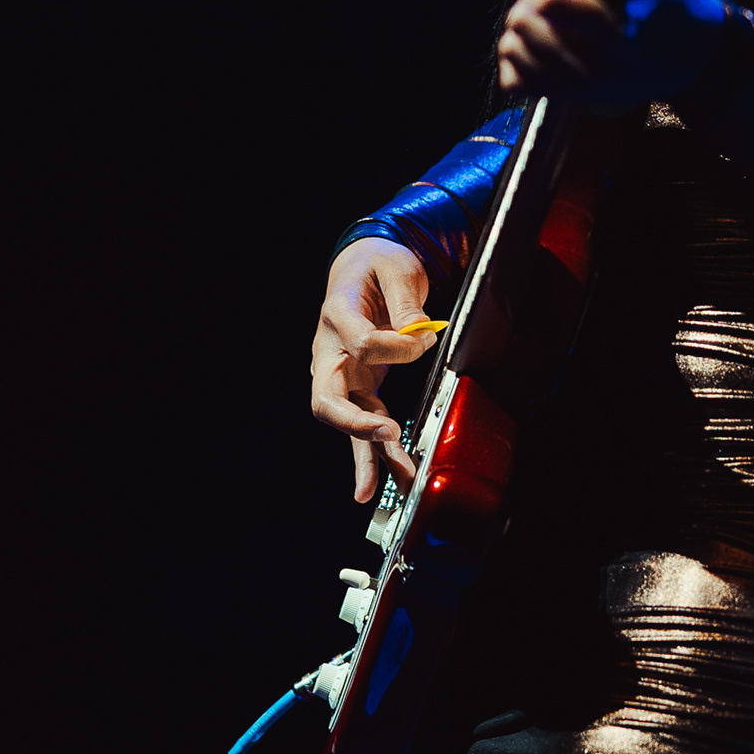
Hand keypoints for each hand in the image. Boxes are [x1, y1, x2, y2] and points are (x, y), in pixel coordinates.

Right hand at [309, 238, 434, 502]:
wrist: (360, 268)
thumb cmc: (377, 265)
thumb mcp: (395, 267)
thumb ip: (405, 299)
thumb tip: (418, 333)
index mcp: (337, 314)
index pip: (362, 342)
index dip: (399, 346)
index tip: (427, 337)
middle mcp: (329, 351)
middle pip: (327, 398)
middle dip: (355, 422)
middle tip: (387, 433)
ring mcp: (339, 374)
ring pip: (343, 423)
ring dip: (365, 454)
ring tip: (380, 488)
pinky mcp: (356, 388)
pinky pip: (362, 426)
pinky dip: (374, 453)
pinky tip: (387, 479)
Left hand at [495, 0, 724, 108]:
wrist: (693, 51)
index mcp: (620, 22)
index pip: (550, 3)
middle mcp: (600, 61)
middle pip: (523, 24)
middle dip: (528, 1)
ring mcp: (584, 85)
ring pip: (512, 51)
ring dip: (522, 27)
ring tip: (552, 20)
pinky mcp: (571, 99)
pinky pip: (514, 82)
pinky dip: (517, 59)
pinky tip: (541, 44)